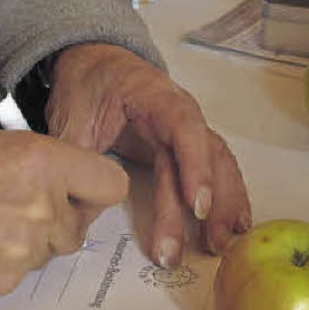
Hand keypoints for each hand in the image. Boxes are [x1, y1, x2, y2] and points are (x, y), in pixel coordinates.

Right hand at [0, 129, 127, 301]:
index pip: (109, 184)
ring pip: (50, 250)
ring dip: (32, 242)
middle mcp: (44, 206)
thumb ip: (32, 161)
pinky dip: (4, 262)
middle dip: (59, 219)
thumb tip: (53, 175)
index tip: (83, 191)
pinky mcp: (6, 280)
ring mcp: (27, 248)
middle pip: (79, 223)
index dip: (97, 189)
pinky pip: (22, 272)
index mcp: (43, 161)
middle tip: (20, 208)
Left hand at [45, 43, 250, 268]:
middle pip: (202, 156)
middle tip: (205, 244)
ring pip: (217, 163)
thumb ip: (76, 154)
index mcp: (153, 96)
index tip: (196, 204)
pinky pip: (215, 167)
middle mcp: (180, 111)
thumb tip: (73, 199)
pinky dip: (228, 194)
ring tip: (219, 243)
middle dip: (208, 202)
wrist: (95, 64)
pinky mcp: (187, 145)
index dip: (194, 166)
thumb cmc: (87, 85)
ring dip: (224, 203)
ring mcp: (187, 128)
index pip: (183, 128)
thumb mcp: (72, 114)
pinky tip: (235, 224)